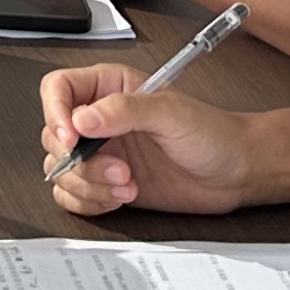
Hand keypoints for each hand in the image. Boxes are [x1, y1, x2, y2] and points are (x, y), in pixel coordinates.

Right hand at [35, 62, 262, 215]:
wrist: (236, 173)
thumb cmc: (212, 134)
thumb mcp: (171, 113)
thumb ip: (124, 110)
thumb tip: (82, 118)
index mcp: (108, 87)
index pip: (57, 89)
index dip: (55, 112)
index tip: (72, 138)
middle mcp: (99, 120)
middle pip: (54, 136)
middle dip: (82, 161)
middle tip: (120, 169)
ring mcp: (101, 153)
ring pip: (61, 170)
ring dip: (89, 185)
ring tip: (128, 185)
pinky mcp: (106, 184)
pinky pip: (72, 195)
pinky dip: (89, 202)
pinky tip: (120, 199)